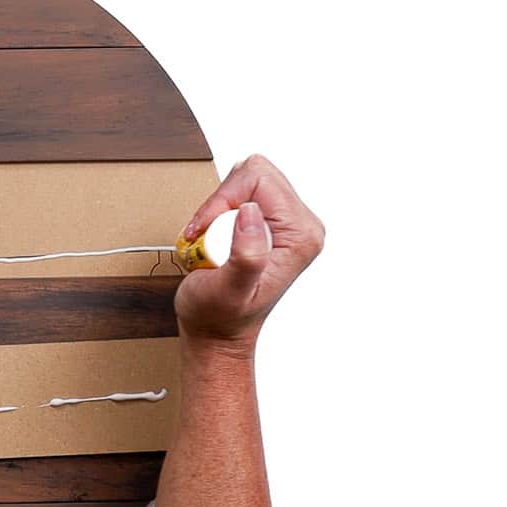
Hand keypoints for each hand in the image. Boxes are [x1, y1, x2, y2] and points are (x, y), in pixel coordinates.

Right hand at [176, 154, 324, 354]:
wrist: (218, 333)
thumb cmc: (220, 317)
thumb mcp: (229, 290)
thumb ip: (247, 254)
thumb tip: (250, 212)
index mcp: (300, 235)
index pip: (259, 178)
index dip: (222, 199)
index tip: (205, 231)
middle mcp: (301, 226)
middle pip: (255, 173)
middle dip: (220, 201)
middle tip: (206, 235)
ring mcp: (287, 224)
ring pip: (246, 179)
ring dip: (217, 207)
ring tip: (209, 240)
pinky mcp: (270, 224)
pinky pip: (241, 192)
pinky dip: (218, 210)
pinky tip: (214, 238)